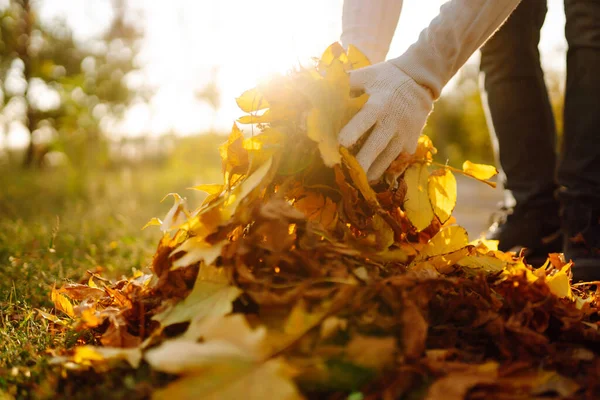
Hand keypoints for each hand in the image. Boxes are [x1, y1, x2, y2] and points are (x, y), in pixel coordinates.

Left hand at [339, 62, 433, 180]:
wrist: (419, 81)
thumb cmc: (386, 78)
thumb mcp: (367, 74)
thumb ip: (346, 82)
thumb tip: (320, 88)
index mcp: (379, 103)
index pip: (366, 118)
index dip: (354, 131)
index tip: (341, 143)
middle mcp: (393, 120)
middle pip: (377, 144)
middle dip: (364, 160)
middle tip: (350, 172)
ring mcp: (404, 133)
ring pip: (388, 157)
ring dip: (373, 170)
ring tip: (360, 181)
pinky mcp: (411, 142)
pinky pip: (397, 160)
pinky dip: (385, 169)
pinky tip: (372, 176)